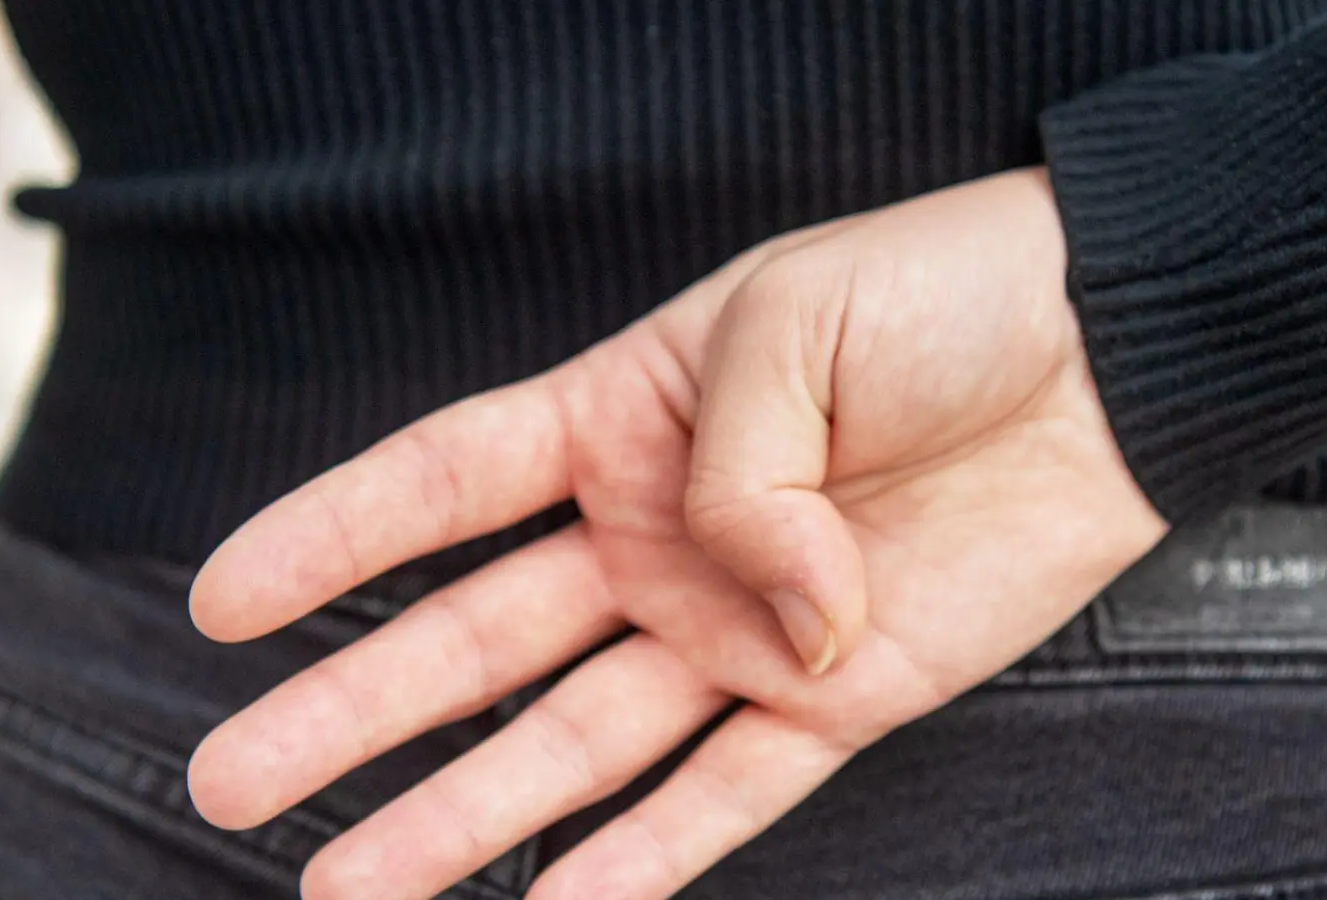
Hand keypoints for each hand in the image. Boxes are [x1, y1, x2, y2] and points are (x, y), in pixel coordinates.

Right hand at [186, 168, 1167, 899]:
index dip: (327, 540)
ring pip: (573, 743)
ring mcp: (738, 626)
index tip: (221, 602)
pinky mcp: (834, 697)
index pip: (440, 484)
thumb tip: (763, 629)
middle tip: (234, 783)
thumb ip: (735, 486)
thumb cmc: (944, 295)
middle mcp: (661, 534)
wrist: (1105, 351)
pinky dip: (643, 860)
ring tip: (352, 889)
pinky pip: (722, 793)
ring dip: (465, 819)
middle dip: (352, 714)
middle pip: (474, 643)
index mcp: (625, 414)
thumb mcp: (792, 330)